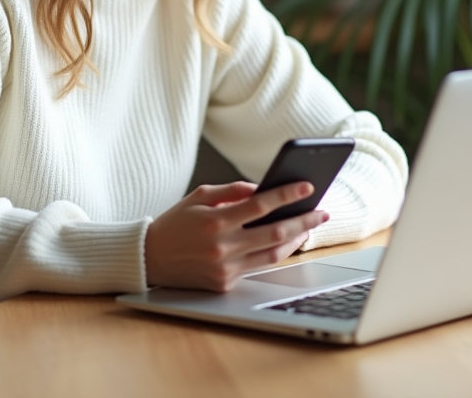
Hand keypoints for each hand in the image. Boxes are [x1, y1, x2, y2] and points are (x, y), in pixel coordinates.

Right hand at [144, 181, 329, 291]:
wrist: (149, 259)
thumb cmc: (175, 223)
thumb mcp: (199, 197)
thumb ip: (232, 191)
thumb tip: (263, 189)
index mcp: (215, 221)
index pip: (261, 205)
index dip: (287, 195)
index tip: (308, 187)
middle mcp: (222, 247)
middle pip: (275, 232)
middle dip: (304, 220)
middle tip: (322, 212)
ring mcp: (225, 268)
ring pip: (273, 254)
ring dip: (296, 240)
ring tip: (309, 227)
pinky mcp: (225, 284)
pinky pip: (257, 267)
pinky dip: (275, 253)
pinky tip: (286, 242)